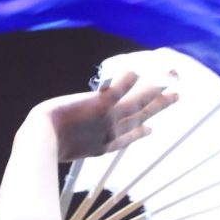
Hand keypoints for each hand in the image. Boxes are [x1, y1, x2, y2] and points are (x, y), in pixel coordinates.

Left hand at [35, 71, 178, 162]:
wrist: (42, 142)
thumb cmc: (45, 147)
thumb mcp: (65, 149)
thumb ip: (72, 144)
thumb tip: (62, 143)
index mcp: (102, 145)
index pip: (126, 138)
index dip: (140, 133)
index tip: (151, 129)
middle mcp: (110, 132)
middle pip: (140, 117)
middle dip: (159, 107)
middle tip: (177, 95)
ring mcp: (107, 118)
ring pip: (138, 103)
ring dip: (157, 91)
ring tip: (172, 79)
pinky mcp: (99, 104)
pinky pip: (119, 90)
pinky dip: (129, 81)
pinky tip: (139, 70)